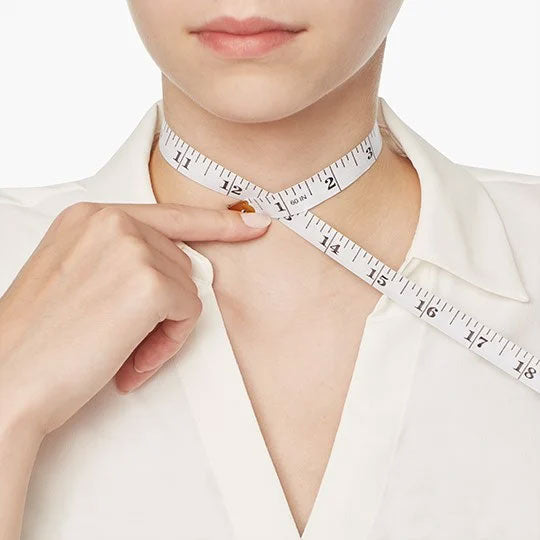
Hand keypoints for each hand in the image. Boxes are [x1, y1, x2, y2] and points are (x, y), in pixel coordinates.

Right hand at [0, 201, 270, 437]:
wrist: (7, 381)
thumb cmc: (39, 339)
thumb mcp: (75, 276)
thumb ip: (124, 259)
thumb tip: (177, 271)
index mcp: (90, 216)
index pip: (170, 216)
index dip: (216, 222)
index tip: (252, 222)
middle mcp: (112, 221)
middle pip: (181, 263)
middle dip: (164, 307)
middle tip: (127, 341)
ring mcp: (132, 248)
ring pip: (188, 290)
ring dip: (164, 329)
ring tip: (123, 353)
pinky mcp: (150, 283)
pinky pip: (189, 312)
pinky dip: (168, 343)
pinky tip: (130, 361)